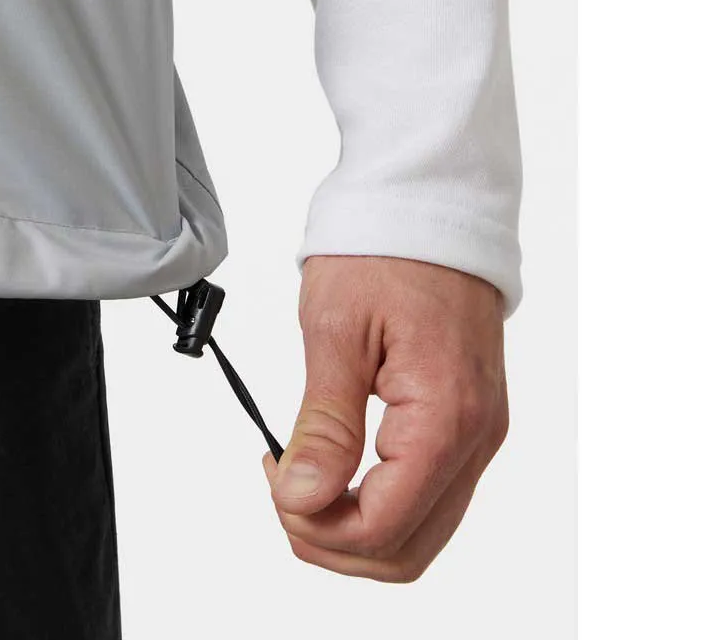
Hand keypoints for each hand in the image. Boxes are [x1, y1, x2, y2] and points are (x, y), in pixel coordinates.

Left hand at [263, 255, 508, 581]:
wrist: (432, 205)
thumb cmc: (384, 252)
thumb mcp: (336, 332)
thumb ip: (324, 426)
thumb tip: (302, 499)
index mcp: (447, 416)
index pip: (384, 527)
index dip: (317, 526)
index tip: (275, 482)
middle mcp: (477, 437)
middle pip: (407, 550)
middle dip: (334, 541)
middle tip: (284, 490)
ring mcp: (480, 432)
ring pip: (422, 530)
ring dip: (356, 527)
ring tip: (305, 477)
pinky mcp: (471, 420)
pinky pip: (431, 492)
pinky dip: (382, 499)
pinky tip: (341, 464)